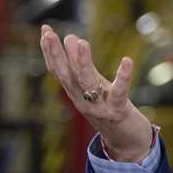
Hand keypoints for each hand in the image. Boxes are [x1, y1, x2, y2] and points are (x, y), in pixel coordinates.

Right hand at [39, 24, 152, 161]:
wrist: (127, 143)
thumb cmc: (110, 109)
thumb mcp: (94, 86)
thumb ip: (81, 65)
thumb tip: (71, 37)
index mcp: (76, 92)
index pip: (58, 70)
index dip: (50, 51)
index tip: (44, 30)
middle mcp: (82, 100)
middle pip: (66, 76)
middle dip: (56, 55)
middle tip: (48, 34)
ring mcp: (99, 107)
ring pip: (87, 83)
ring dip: (82, 63)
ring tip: (80, 42)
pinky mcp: (118, 111)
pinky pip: (119, 92)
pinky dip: (123, 77)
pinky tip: (127, 60)